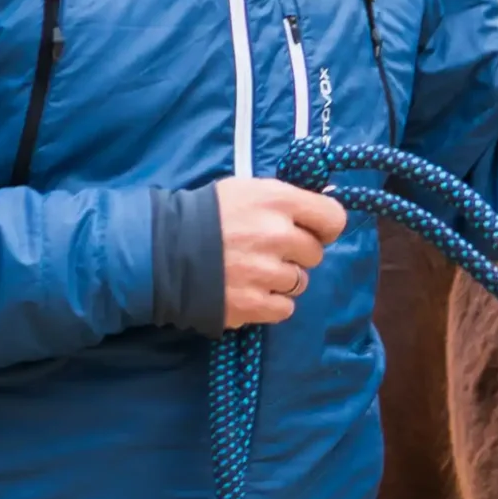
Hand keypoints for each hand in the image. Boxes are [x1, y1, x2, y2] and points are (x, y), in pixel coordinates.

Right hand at [220, 177, 347, 327]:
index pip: (333, 218)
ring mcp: (266, 273)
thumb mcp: (248, 190)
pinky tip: (253, 290)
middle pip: (315, 253)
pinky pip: (285, 308)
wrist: (164, 251)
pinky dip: (273, 302)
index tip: (315, 231)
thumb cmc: (208, 214)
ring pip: (300, 282)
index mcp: (278, 201)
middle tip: (271, 250)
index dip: (326, 227)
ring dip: (283, 279)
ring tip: (255, 270)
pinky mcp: (252, 304)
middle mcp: (277, 236)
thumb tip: (323, 206)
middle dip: (298, 253)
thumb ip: (287, 199)